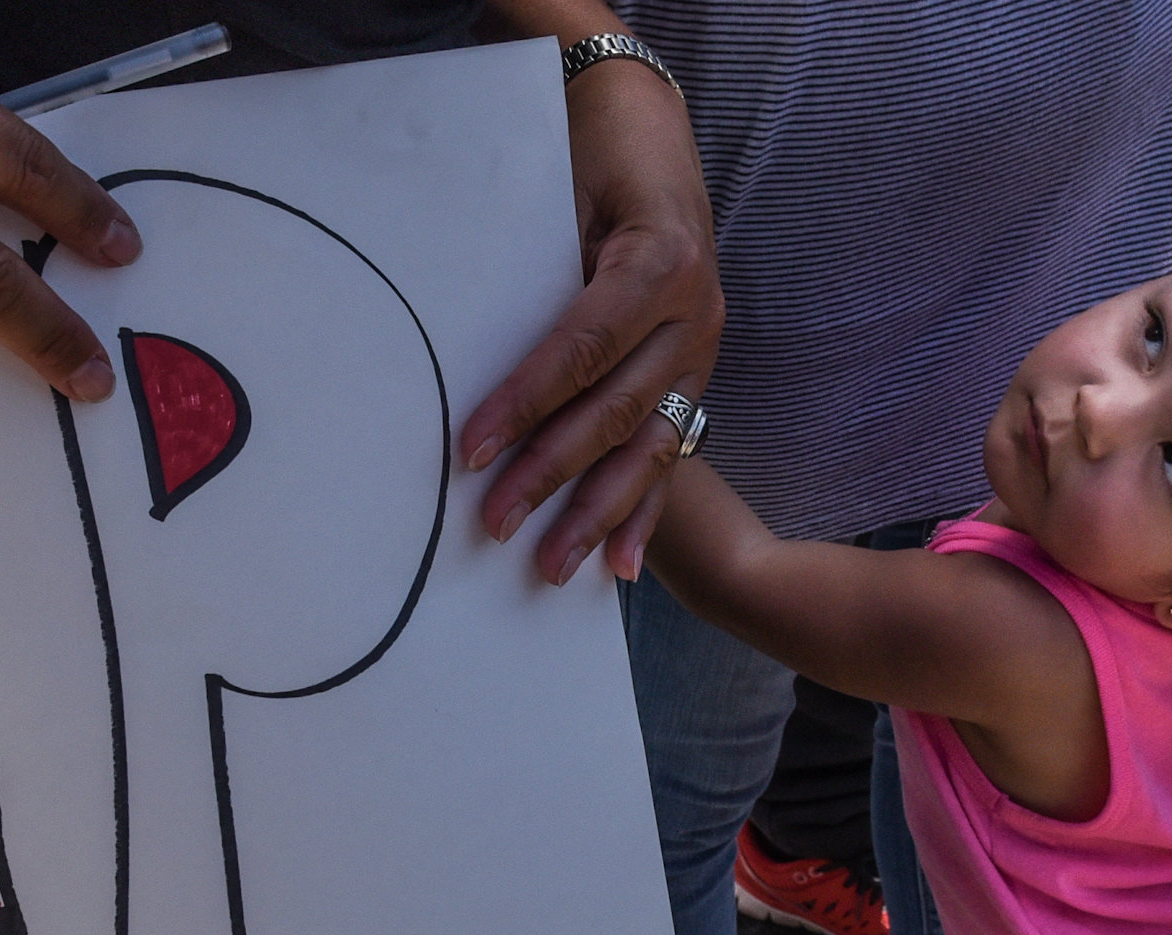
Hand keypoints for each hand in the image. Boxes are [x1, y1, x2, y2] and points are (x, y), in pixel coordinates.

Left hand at [452, 52, 722, 585]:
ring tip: (555, 568)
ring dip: (598, 513)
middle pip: (613, 409)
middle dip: (551, 474)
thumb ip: (537, 268)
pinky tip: (620, 566)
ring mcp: (702, 348)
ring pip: (648, 444)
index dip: (524, 403)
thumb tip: (470, 349)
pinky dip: (644, 510)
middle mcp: (693, 312)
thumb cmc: (590, 153)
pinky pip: (670, 450)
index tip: (469, 449)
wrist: (648, 128)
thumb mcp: (563, 192)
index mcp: (660, 261)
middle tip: (496, 524)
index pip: (581, 348)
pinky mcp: (698, 375)